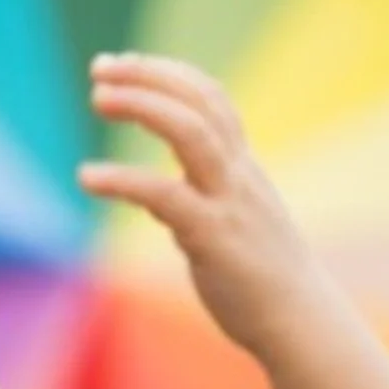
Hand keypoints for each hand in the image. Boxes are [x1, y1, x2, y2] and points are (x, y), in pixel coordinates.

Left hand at [80, 53, 326, 355]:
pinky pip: (165, 195)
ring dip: (143, 106)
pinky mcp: (213, 236)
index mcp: (243, 169)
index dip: (169, 75)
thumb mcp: (233, 224)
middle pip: (200, 102)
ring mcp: (228, 202)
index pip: (211, 100)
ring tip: (98, 98)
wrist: (300, 322)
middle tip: (100, 67)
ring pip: (192, 133)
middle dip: (150, 76)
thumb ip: (200, 200)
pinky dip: (123, 180)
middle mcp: (239, 175)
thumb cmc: (263, 279)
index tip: (126, 65)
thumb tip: (160, 196)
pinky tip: (88, 177)